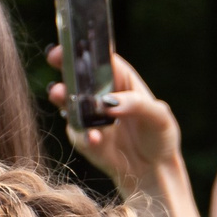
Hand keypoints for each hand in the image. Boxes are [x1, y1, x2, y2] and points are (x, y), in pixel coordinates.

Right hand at [48, 46, 179, 191]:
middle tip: (57, 61)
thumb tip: (110, 103)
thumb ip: (137, 105)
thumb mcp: (158, 117)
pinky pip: (78, 133)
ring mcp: (88, 115)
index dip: (83, 49)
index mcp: (120, 80)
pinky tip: (94, 138)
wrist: (153, 170)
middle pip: (77, 75)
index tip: (69, 46)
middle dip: (65, 67)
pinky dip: (84, 135)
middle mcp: (99, 94)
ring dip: (63, 98)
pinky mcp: (83, 138)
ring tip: (61, 95)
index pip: (100, 58)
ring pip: (68, 101)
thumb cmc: (159, 136)